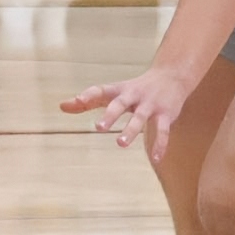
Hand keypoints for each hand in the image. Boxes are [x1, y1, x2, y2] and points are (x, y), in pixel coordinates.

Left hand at [59, 65, 194, 162]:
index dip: (89, 95)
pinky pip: (162, 130)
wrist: (172, 76)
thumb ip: (88, 101)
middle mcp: (133, 95)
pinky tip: (155, 158)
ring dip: (130, 130)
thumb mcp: (113, 92)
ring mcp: (150, 104)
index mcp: (119, 90)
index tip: (77, 101)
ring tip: (119, 143)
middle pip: (120, 103)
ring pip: (140, 117)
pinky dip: (160, 144)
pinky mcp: (165, 114)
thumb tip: (61, 106)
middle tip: (98, 128)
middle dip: (110, 115)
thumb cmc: (136, 88)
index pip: (101, 90)